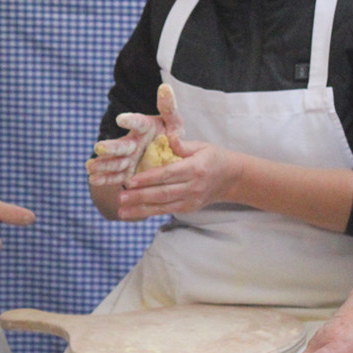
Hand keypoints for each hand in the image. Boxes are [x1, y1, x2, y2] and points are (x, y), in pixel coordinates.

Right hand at [86, 85, 182, 188]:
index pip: (137, 122)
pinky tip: (92, 179)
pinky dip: (104, 178)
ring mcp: (128, 158)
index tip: (121, 119)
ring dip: (103, 164)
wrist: (169, 156)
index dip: (129, 121)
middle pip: (121, 145)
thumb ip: (169, 108)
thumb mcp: (174, 122)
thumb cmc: (171, 136)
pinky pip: (115, 176)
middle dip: (110, 148)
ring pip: (115, 161)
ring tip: (89, 167)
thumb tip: (165, 88)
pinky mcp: (127, 172)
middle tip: (99, 147)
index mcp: (144, 127)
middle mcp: (133, 141)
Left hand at [115, 139, 241, 220]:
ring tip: (122, 211)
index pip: (167, 174)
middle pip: (162, 193)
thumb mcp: (202, 146)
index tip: (130, 181)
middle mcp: (192, 187)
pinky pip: (167, 210)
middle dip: (139, 197)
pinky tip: (135, 213)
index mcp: (194, 168)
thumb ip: (183, 144)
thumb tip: (169, 139)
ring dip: (141, 209)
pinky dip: (150, 212)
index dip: (148, 179)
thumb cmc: (214, 158)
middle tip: (120, 198)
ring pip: (163, 205)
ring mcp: (191, 200)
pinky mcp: (189, 208)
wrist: (232, 178)